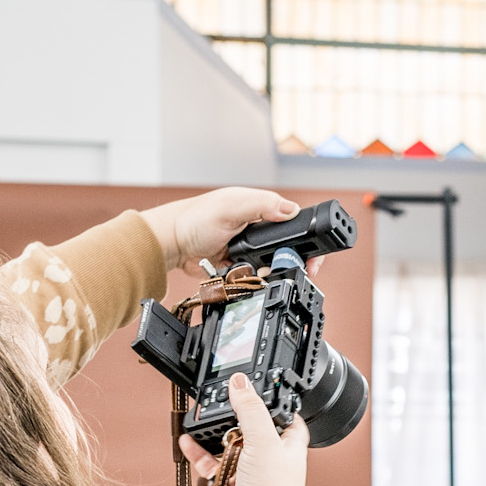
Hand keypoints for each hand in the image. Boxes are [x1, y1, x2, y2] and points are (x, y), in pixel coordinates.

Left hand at [140, 187, 299, 272]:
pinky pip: (257, 277)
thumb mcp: (231, 206)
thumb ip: (261, 205)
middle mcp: (258, 228)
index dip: (306, 237)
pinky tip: (251, 278)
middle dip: (291, 259)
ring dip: (272, 271)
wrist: (174, 244)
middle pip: (289, 247)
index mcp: (260, 208)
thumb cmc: (195, 219)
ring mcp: (251, 248)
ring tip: (262, 271)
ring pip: (275, 265)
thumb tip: (290, 209)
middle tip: (292, 267)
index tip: (311, 253)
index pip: (294, 221)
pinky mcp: (242, 265)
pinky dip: (256, 280)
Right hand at [177, 374, 308, 485]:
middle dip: (235, 417)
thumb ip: (251, 410)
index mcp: (287, 447)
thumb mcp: (263, 441)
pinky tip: (188, 442)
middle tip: (220, 400)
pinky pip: (210, 465)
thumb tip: (240, 382)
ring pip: (227, 447)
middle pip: (251, 429)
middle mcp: (269, 460)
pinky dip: (198, 454)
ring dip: (212, 434)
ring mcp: (248, 474)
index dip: (274, 402)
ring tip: (200, 418)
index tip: (260, 387)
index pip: (285, 417)